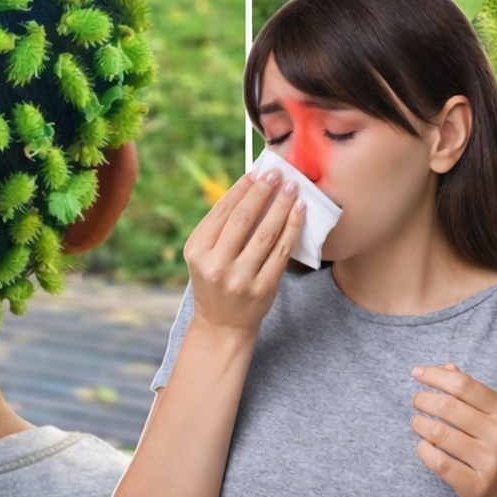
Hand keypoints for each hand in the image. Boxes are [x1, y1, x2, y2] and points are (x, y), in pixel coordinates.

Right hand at [184, 169, 305, 335]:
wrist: (222, 324)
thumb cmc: (215, 280)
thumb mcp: (205, 255)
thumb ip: (221, 227)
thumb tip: (251, 187)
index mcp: (197, 251)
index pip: (222, 211)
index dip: (242, 188)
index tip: (258, 172)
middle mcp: (216, 265)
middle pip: (244, 219)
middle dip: (263, 192)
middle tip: (278, 173)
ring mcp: (240, 278)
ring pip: (266, 233)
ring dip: (282, 206)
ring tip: (292, 188)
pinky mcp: (263, 288)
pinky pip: (282, 252)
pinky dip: (292, 228)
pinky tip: (299, 212)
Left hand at [409, 364, 496, 496]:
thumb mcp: (494, 418)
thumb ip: (471, 393)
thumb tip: (446, 366)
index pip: (463, 385)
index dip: (435, 375)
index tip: (417, 372)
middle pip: (448, 406)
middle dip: (423, 399)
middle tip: (416, 400)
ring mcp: (489, 461)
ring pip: (439, 434)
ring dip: (419, 424)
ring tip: (417, 422)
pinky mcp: (476, 484)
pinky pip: (438, 462)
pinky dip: (423, 450)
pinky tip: (422, 445)